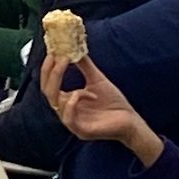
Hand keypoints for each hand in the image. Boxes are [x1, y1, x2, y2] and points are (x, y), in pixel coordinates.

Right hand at [42, 54, 161, 165]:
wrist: (131, 121)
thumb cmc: (114, 103)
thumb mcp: (97, 79)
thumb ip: (84, 66)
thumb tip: (75, 47)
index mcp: (67, 100)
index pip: (49, 84)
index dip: (48, 68)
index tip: (53, 52)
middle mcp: (65, 111)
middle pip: (47, 91)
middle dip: (51, 72)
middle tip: (58, 57)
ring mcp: (72, 123)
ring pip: (55, 102)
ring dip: (64, 83)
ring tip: (78, 75)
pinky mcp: (80, 131)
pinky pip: (68, 117)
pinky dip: (74, 102)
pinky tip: (89, 94)